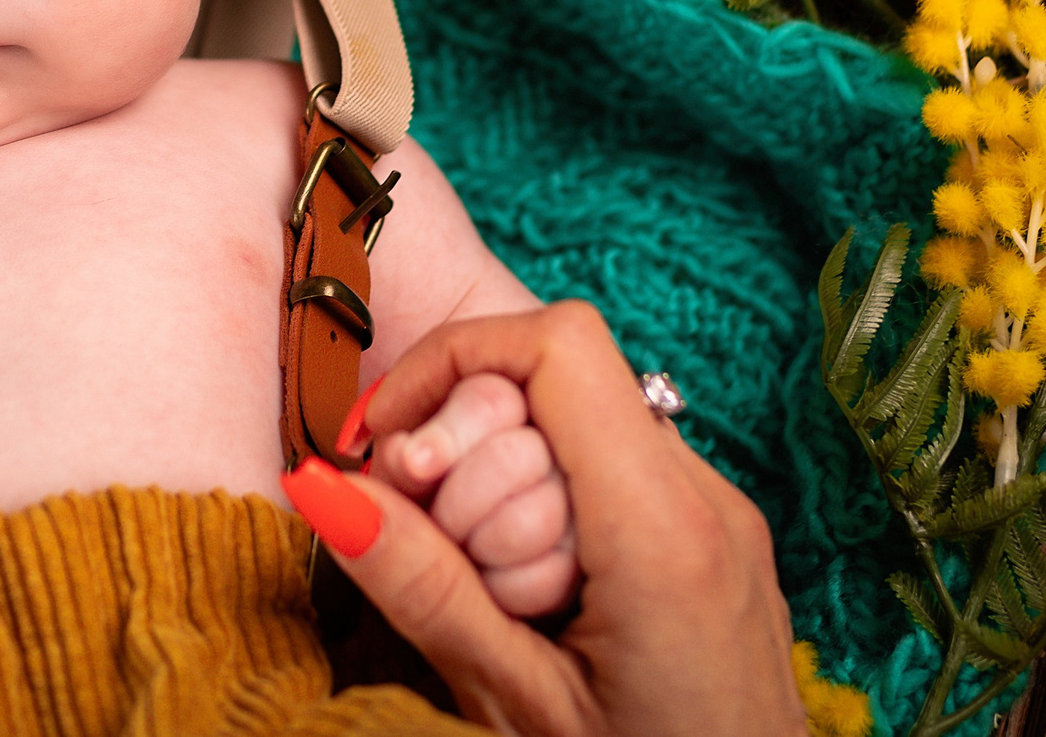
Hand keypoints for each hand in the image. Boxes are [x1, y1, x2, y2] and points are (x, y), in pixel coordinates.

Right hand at [285, 302, 804, 736]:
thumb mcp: (514, 703)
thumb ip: (423, 586)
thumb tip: (323, 484)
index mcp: (664, 532)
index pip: (555, 345)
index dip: (453, 362)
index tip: (388, 442)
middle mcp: (708, 501)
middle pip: (556, 383)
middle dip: (466, 446)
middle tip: (427, 538)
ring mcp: (722, 517)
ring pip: (580, 425)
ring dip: (502, 482)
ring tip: (489, 592)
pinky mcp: (718, 541)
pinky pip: (614, 473)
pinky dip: (548, 509)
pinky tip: (533, 601)